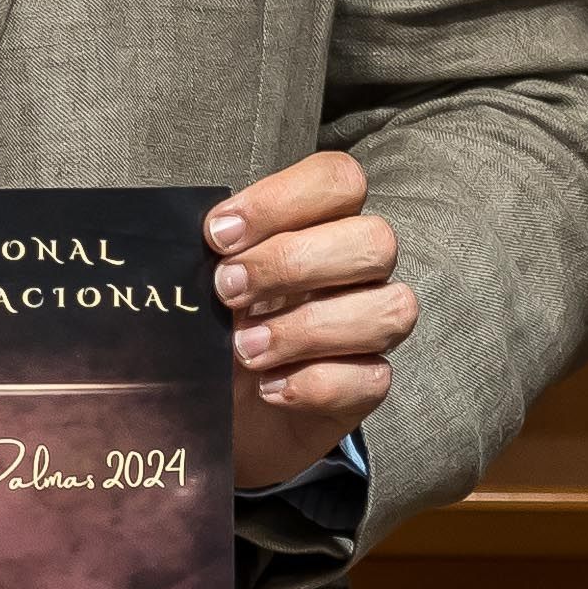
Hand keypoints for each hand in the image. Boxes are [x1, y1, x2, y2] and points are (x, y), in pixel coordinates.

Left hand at [210, 151, 410, 482]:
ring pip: (392, 309)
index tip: (218, 237)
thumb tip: (201, 236)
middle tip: (227, 291)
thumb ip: (201, 254)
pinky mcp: (366, 386)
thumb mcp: (195, 285)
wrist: (208, 408)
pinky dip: (317, 383)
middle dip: (293, 263)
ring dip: (308, 327)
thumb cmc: (206, 331)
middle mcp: (355, 270)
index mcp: (318, 224)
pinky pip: (374, 377)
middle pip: (375, 240)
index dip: (283, 200)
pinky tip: (269, 388)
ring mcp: (369, 328)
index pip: (339, 180)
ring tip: (244, 349)